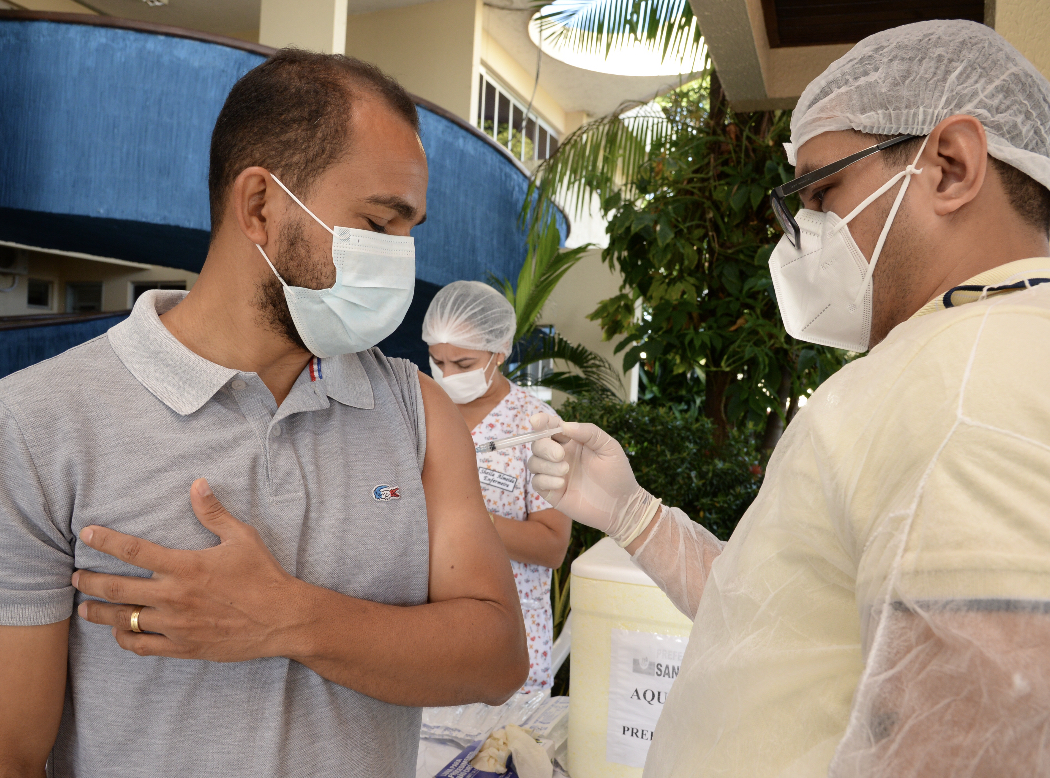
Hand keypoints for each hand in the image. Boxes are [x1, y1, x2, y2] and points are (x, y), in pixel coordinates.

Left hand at [72, 478, 300, 661]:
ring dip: (98, 613)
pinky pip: (141, 646)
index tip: (86, 534)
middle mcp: (174, 596)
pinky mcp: (183, 646)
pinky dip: (124, 639)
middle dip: (90, 581)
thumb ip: (213, 512)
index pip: (134, 551)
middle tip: (75, 576)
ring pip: (123, 620)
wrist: (281, 618)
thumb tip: (197, 483)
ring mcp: (176, 625)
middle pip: (117, 588)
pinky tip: (118, 633)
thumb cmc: (262, 575)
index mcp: (185, 566)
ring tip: (84, 608)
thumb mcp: (241, 537)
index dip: (106, 541)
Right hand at [528, 413, 656, 544]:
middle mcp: (560, 456)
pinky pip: (536, 482)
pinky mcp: (552, 492)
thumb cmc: (618, 474)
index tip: (537, 421)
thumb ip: (589, 432)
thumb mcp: (609, 447)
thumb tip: (565, 425)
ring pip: (534, 462)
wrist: (621, 505)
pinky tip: (561, 484)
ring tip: (566, 471)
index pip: (551, 427)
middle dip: (544, 447)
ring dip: (546, 465)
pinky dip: (545, 480)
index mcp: (573, 441)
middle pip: (538, 444)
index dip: (541, 422)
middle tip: (560, 455)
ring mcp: (555, 474)